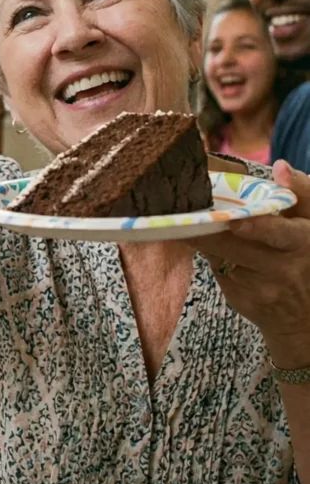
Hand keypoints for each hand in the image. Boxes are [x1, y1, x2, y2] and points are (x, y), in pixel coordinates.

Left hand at [186, 161, 309, 367]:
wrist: (304, 316)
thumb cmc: (306, 258)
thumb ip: (302, 194)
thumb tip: (281, 166)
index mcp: (301, 242)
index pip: (280, 233)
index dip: (257, 227)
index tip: (235, 221)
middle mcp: (282, 267)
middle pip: (235, 245)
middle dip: (208, 228)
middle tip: (186, 214)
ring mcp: (260, 287)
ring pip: (221, 254)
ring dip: (205, 238)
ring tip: (190, 222)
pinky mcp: (241, 299)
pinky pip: (219, 269)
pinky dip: (213, 255)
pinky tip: (214, 246)